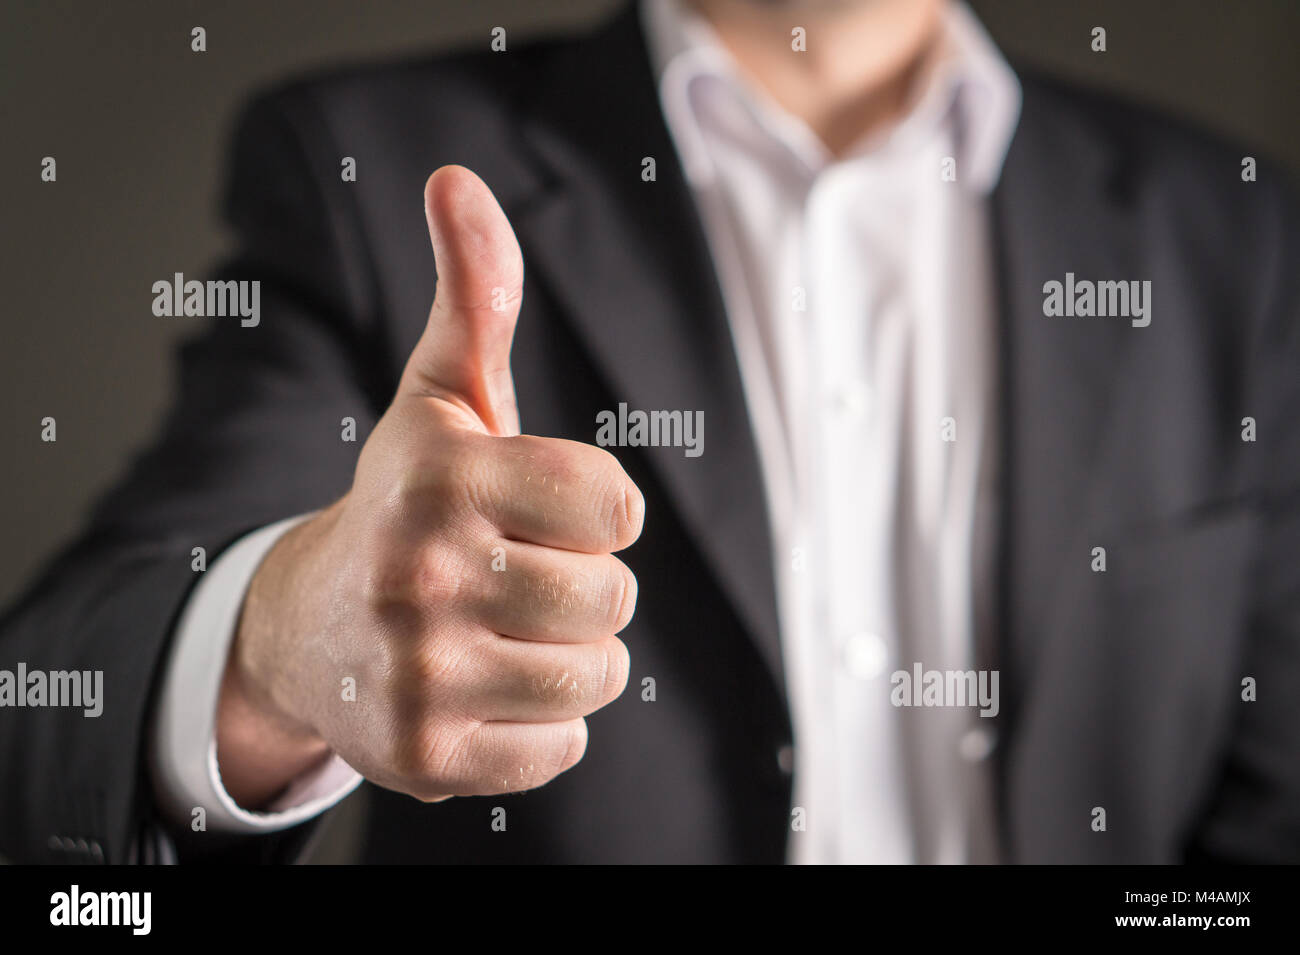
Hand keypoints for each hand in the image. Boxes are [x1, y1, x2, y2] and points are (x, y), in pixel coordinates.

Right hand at [216, 166, 643, 807]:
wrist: (307, 626)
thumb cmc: (406, 502)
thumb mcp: (438, 398)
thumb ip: (475, 294)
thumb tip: (458, 179)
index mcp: (442, 475)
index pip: (617, 506)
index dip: (597, 512)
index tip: (547, 511)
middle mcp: (422, 573)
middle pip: (613, 597)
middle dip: (586, 588)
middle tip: (520, 578)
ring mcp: (418, 673)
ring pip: (597, 675)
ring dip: (573, 656)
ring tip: (508, 634)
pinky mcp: (424, 758)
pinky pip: (563, 749)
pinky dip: (543, 727)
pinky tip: (487, 691)